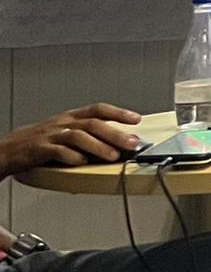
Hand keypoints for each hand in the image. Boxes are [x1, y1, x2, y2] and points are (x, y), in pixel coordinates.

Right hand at [0, 103, 142, 180]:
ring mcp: (51, 135)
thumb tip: (118, 145)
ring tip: (113, 156)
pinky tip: (82, 163)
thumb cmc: (40, 142)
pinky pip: (58, 152)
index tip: (136, 119)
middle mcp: (63, 123)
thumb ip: (88, 136)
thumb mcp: (65, 133)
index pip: (98, 109)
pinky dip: (72, 157)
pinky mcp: (39, 149)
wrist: (7, 149)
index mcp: (71, 117)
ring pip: (79, 136)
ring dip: (99, 146)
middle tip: (132, 143)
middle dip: (115, 133)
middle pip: (93, 124)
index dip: (118, 112)